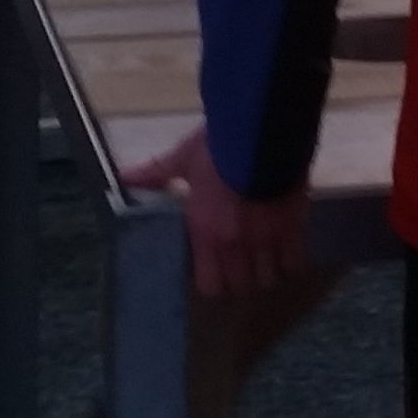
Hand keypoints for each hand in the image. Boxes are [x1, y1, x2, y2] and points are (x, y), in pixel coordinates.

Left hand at [121, 127, 308, 298]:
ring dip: (266, 273)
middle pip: (241, 287)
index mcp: (206, 232)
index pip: (210, 284)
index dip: (214, 282)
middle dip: (241, 280)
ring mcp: (267, 239)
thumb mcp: (183, 158)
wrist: (262, 131)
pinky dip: (290, 262)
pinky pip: (294, 262)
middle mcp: (235, 244)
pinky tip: (287, 253)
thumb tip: (123, 176)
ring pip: (269, 279)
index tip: (215, 271)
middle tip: (242, 267)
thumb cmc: (219, 146)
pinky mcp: (294, 227)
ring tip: (266, 262)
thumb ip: (157, 173)